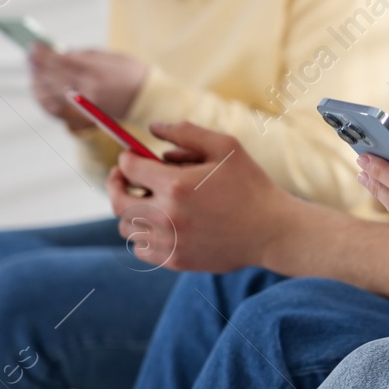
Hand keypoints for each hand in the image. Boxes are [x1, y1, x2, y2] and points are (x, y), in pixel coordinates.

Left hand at [29, 46, 147, 124]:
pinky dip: (44, 96)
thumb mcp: (111, 56)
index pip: (60, 60)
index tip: (33, 46)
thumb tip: (62, 53)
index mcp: (95, 69)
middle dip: (37, 65)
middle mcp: (88, 86)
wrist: (149, 97)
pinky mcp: (85, 111)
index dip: (43, 53)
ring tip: (33, 71)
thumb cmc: (132, 72)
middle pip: (52, 75)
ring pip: (51, 91)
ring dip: (38, 80)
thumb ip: (85, 55)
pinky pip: (57, 106)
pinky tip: (40, 88)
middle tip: (29, 56)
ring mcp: (85, 101)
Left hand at [106, 121, 286, 272]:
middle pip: (118, 200)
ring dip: (131, 211)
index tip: (130, 157)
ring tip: (147, 202)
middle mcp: (167, 215)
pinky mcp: (176, 260)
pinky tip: (160, 225)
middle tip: (122, 177)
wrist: (272, 231)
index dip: (126, 159)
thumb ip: (187, 133)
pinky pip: (140, 249)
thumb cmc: (251, 185)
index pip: (129, 168)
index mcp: (176, 185)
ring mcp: (170, 241)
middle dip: (116, 183)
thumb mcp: (226, 147)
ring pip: (126, 227)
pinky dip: (143, 236)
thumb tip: (152, 127)